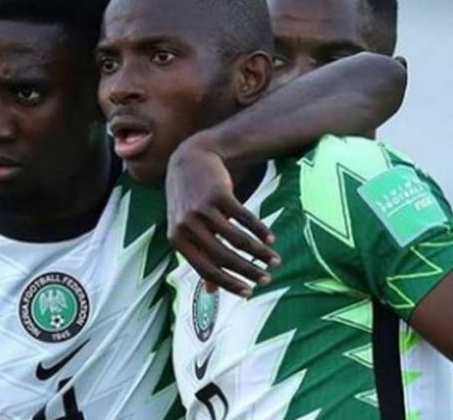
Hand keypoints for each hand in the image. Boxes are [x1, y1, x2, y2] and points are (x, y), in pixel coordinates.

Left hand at [166, 135, 280, 296]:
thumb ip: (200, 257)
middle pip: (223, 256)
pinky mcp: (218, 194)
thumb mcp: (188, 230)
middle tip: (267, 279)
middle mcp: (187, 226)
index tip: (249, 293)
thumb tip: (211, 292)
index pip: (205, 269)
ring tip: (274, 260)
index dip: (228, 283)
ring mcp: (201, 209)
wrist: (190, 160)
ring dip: (259, 252)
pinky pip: (243, 217)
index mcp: (178, 240)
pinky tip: (271, 238)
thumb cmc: (190, 202)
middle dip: (248, 270)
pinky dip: (259, 230)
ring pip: (236, 238)